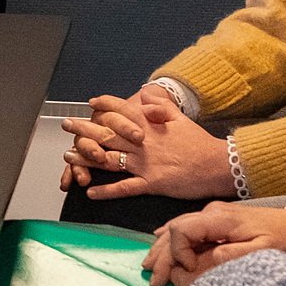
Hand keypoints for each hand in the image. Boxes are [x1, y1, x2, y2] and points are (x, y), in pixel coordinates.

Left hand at [59, 91, 233, 200]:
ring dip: (87, 158)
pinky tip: (90, 192)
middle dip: (85, 129)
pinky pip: (124, 188)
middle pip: (108, 134)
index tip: (91, 103)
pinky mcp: (152, 183)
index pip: (124, 111)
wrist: (218, 165)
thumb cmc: (200, 143)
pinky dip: (106, 191)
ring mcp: (146, 163)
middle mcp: (144, 142)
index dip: (106, 105)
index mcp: (151, 126)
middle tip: (67, 125)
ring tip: (68, 157)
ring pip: (110, 159)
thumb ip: (161, 106)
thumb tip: (146, 92)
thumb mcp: (181, 118)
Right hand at [145, 202, 285, 285]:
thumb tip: (203, 259)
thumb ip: (231, 254)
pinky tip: (158, 241)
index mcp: (220, 219)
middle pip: (175, 230)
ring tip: (149, 266)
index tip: (189, 269)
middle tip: (153, 278)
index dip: (179, 252)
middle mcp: (211, 212)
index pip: (183, 231)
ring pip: (176, 227)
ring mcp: (212, 213)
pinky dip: (169, 235)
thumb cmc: (282, 238)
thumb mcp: (262, 250)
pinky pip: (185, 224)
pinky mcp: (216, 217)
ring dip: (162, 247)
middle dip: (162, 255)